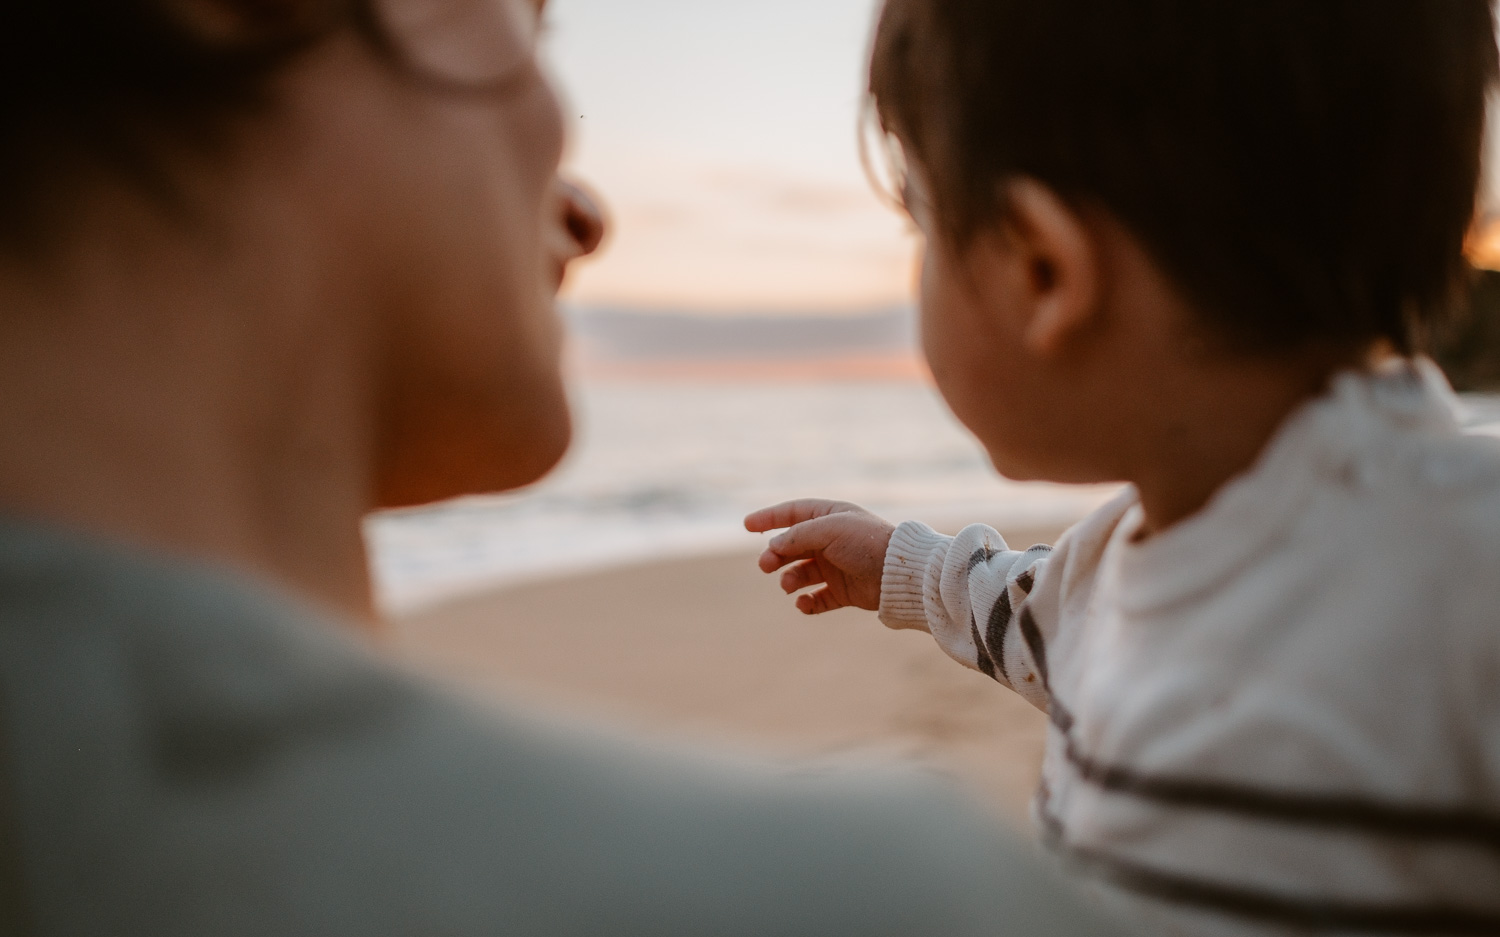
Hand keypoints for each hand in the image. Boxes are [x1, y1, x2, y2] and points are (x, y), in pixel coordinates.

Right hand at [744, 499, 895, 614]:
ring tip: (788, 586)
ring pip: (801, 573)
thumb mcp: (828, 530)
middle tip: (765, 566)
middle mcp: (832, 540)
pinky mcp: (844, 591)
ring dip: (790, 579)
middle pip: (793, 545)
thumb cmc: (866, 543)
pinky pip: (818, 598)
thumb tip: (773, 546)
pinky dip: (807, 603)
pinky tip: (803, 604)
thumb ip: (796, 536)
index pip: (793, 513)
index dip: (769, 517)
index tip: (746, 525)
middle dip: (775, 555)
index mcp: (831, 517)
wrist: (899, 574)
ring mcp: (837, 566)